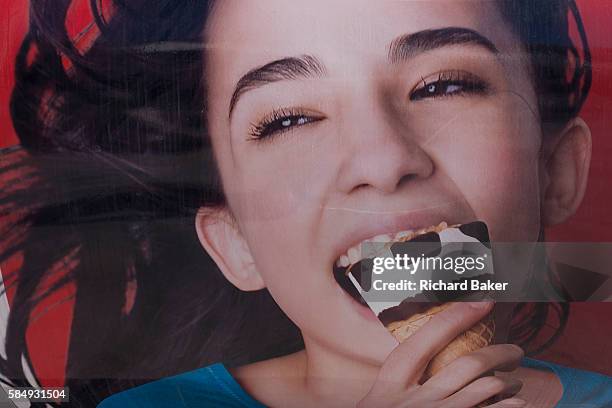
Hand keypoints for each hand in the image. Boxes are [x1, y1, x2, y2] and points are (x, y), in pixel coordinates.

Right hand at [358, 302, 525, 407]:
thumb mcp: (378, 403)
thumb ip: (398, 385)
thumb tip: (425, 363)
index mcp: (388, 387)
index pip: (422, 342)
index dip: (454, 318)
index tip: (482, 301)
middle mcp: (414, 402)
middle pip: (467, 365)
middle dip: (500, 353)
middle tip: (515, 350)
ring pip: (487, 390)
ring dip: (508, 383)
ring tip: (514, 381)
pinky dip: (508, 406)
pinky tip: (513, 404)